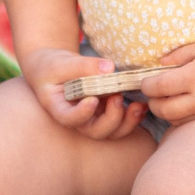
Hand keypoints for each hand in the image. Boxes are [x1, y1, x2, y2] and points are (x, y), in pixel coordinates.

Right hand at [20, 47, 150, 141]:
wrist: (54, 68)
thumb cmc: (53, 66)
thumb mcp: (63, 62)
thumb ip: (83, 66)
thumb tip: (109, 68)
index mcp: (59, 109)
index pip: (69, 119)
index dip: (82, 114)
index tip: (93, 100)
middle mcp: (77, 119)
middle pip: (95, 131)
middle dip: (111, 119)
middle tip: (117, 96)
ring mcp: (92, 118)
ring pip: (111, 132)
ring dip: (127, 122)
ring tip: (136, 106)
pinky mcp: (105, 112)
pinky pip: (120, 122)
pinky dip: (133, 117)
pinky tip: (141, 105)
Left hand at [142, 36, 194, 123]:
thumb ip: (179, 56)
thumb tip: (159, 65)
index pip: (159, 87)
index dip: (146, 85)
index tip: (144, 81)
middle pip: (163, 110)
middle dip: (152, 102)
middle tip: (152, 93)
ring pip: (176, 121)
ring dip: (166, 112)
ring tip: (167, 99)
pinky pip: (191, 123)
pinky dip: (182, 117)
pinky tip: (184, 106)